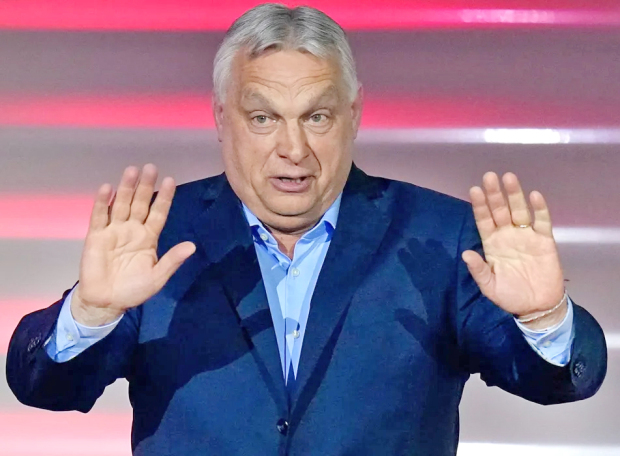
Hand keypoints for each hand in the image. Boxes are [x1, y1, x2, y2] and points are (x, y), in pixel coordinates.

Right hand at [71, 164, 195, 325]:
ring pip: (121, 205)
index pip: (158, 213)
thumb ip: (172, 260)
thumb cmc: (134, 290)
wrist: (106, 302)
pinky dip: (102, 203)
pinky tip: (107, 188)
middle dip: (145, 186)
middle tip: (151, 167)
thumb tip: (192, 246)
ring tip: (131, 170)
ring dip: (126, 188)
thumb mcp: (157, 277)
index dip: (164, 197)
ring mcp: (114, 231)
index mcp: (148, 237)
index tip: (170, 180)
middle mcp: (132, 229)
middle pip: (140, 203)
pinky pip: (99, 216)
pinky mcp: (96, 236)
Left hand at [461, 172, 565, 329]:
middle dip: (495, 194)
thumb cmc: (510, 296)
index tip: (474, 190)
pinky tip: (534, 196)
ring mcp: (526, 236)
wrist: (537, 306)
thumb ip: (479, 270)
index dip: (479, 206)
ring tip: (509, 178)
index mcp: (492, 244)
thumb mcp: (490, 286)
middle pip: (500, 210)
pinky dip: (539, 209)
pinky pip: (542, 221)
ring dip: (514, 195)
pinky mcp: (544, 240)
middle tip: (489, 176)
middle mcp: (507, 235)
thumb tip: (465, 254)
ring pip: (519, 211)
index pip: (484, 220)